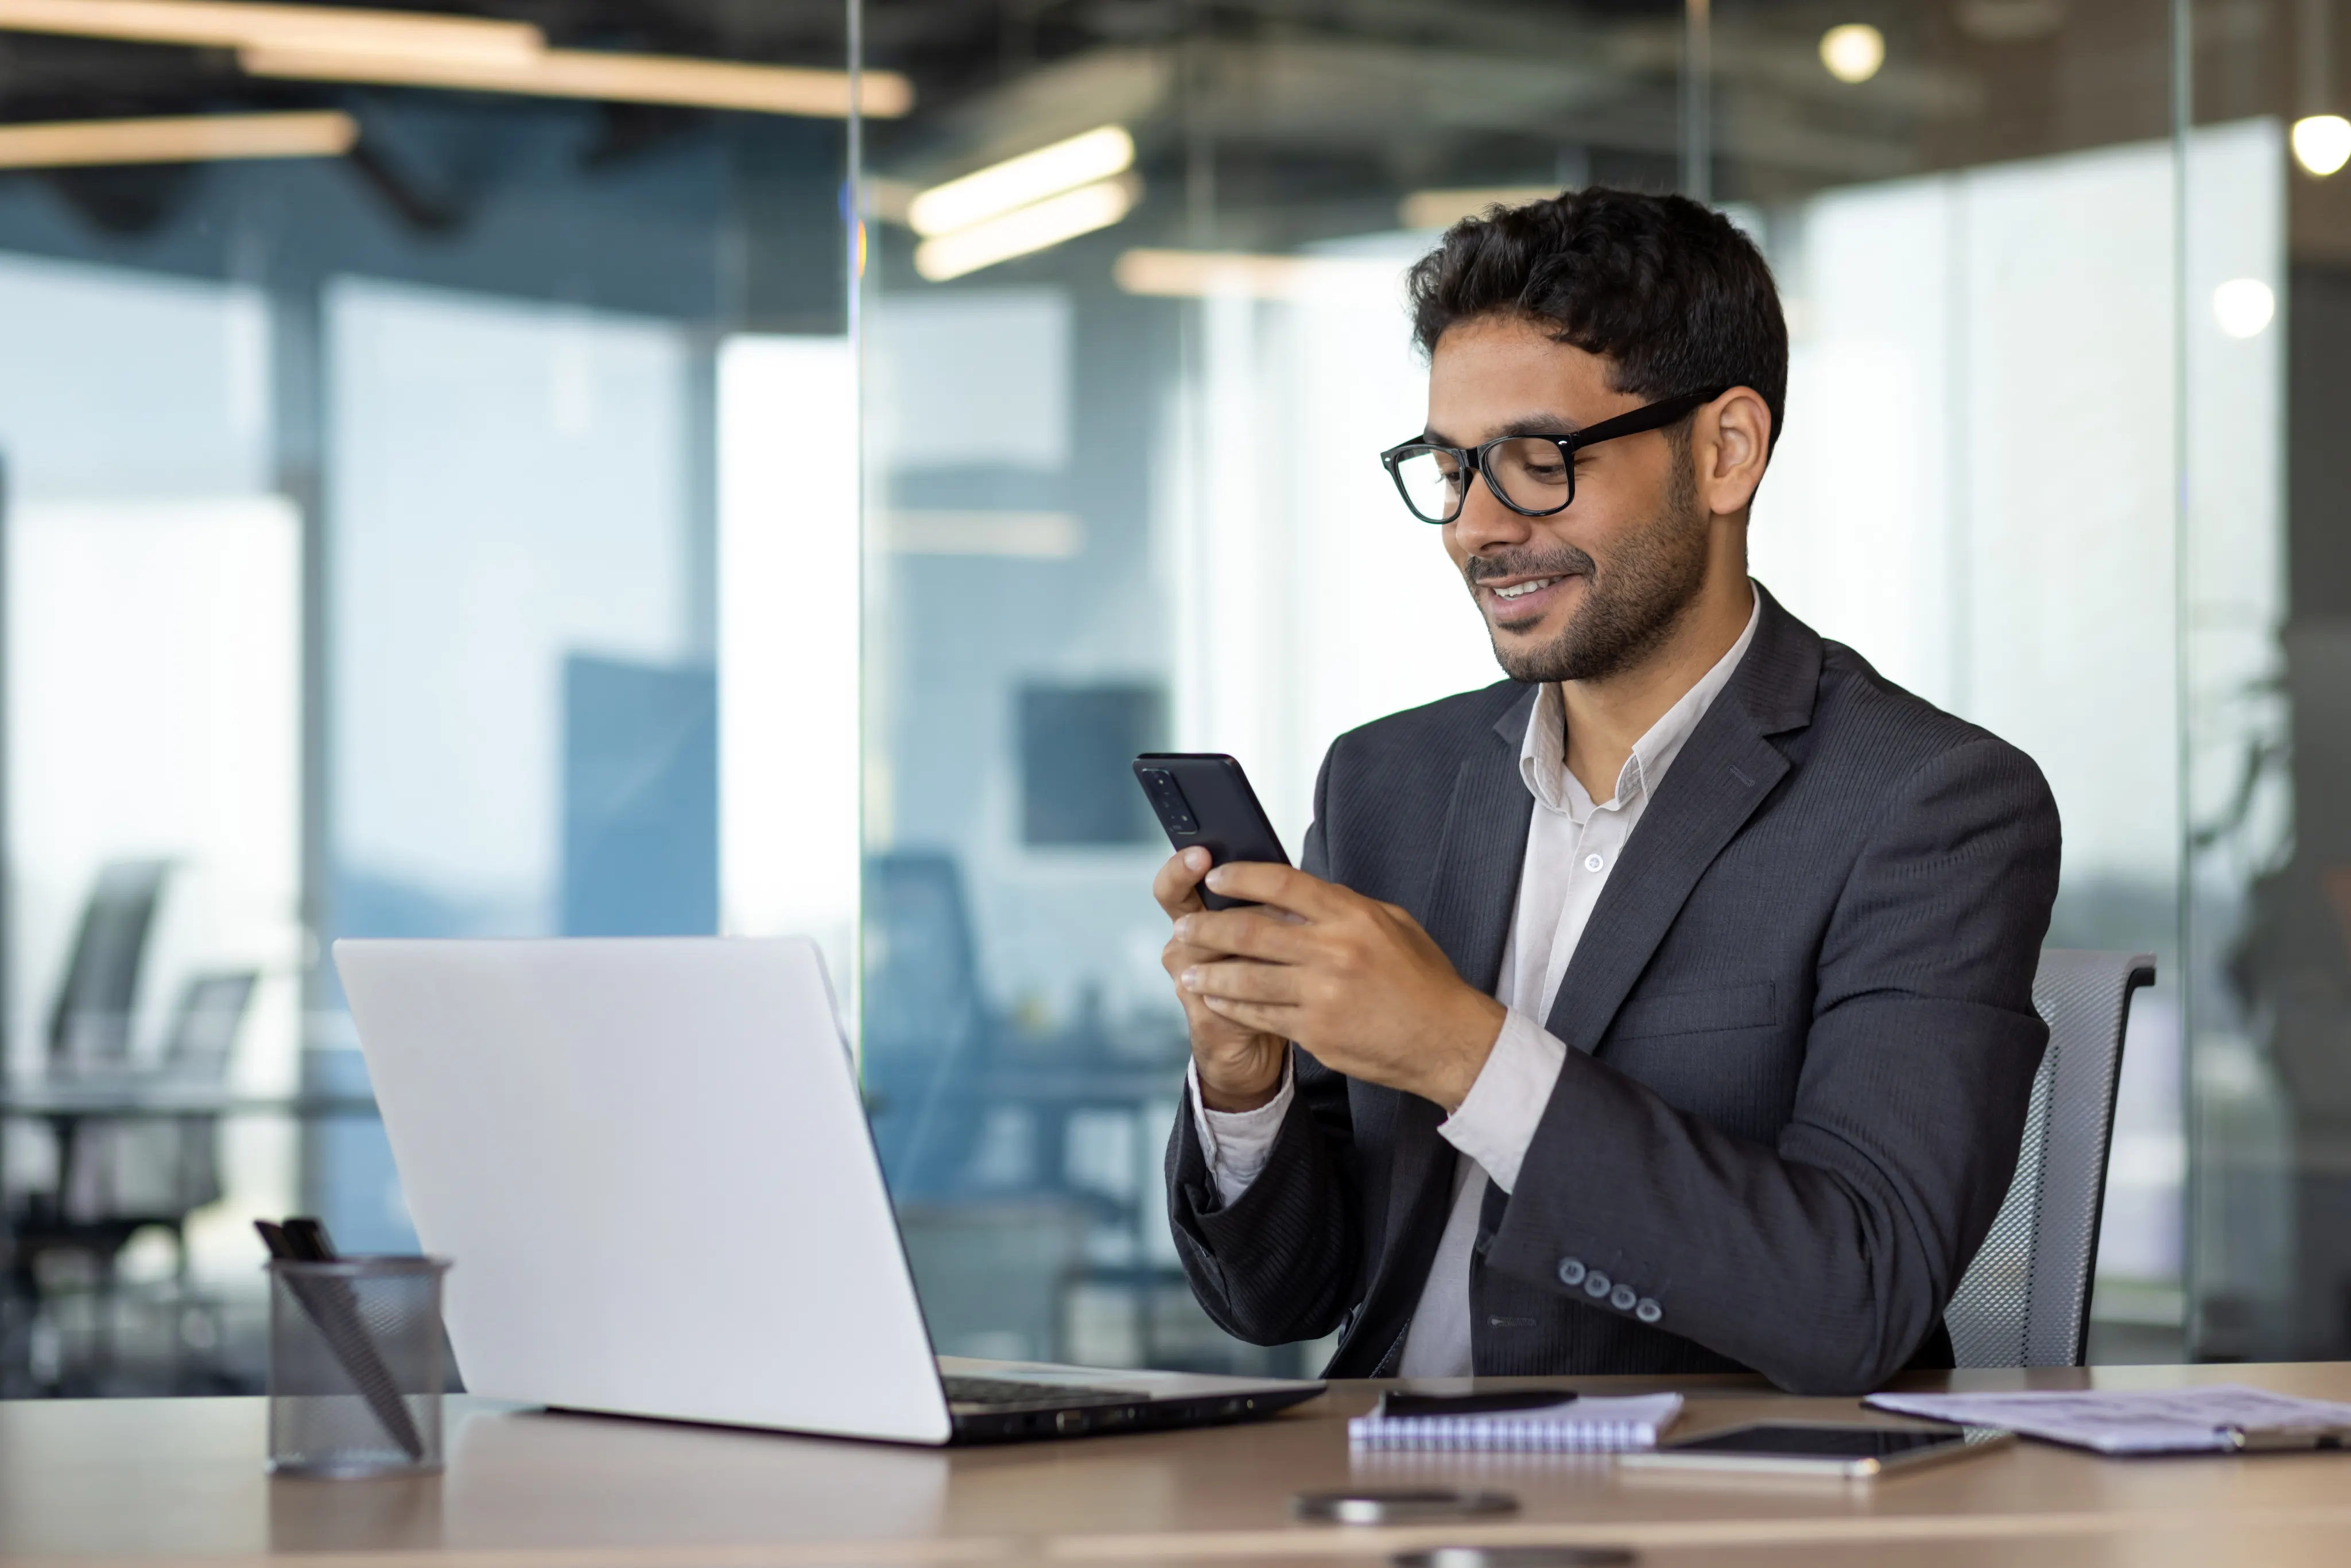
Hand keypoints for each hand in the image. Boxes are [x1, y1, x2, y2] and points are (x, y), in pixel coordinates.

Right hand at [1153, 848, 1289, 1110]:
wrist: (1260, 1045)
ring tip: (1279, 932)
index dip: (1182, 867)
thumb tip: (1297, 878)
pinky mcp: (1201, 1010)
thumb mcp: (1272, 936)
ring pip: (1206, 946)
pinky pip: (1222, 988)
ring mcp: (1187, 978)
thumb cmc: (1270, 979)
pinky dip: (1252, 979)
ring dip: (1245, 937)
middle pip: (1181, 908)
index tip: (1199, 853)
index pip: (1177, 883)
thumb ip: (1272, 907)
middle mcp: (1185, 945)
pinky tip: (1281, 976)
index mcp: (1199, 917)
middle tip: (1210, 870)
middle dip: (1192, 885)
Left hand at [1172, 862, 1506, 1109]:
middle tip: (1185, 927)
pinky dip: (1231, 1006)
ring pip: (1246, 978)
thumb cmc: (1423, 980)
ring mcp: (1321, 995)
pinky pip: (1260, 1015)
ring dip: (1210, 973)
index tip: (1216, 877)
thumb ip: (1344, 908)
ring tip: (1188, 970)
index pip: (1282, 884)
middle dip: (1208, 928)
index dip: (1242, 877)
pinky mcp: (1315, 1032)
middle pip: (1251, 931)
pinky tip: (1215, 999)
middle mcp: (1333, 951)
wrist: (1446, 1040)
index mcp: (1352, 916)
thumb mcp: (1392, 925)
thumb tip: (1299, 896)